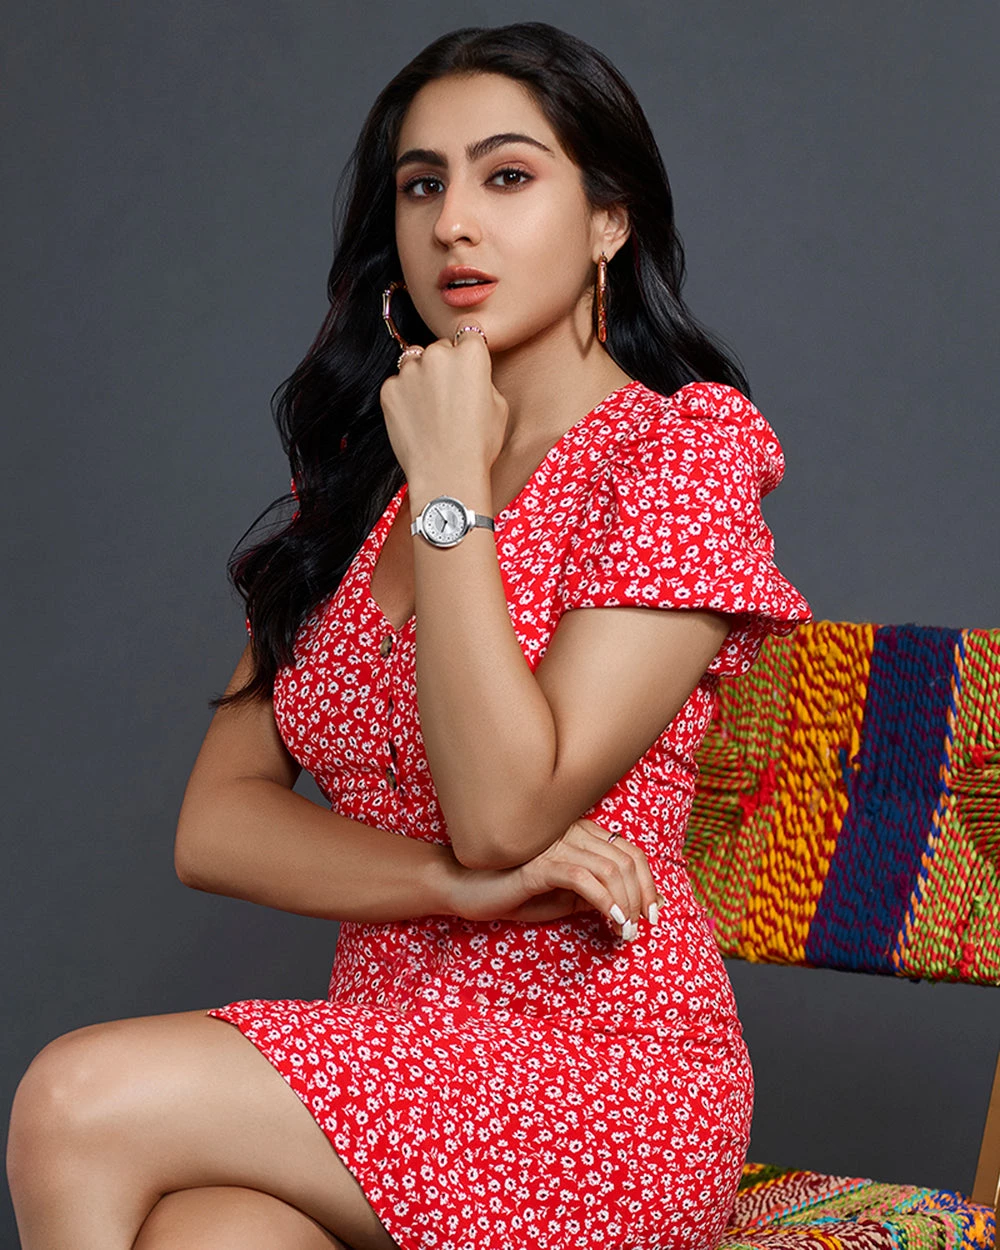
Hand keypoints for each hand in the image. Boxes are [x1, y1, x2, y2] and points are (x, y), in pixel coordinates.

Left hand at [378, 326, 508, 480]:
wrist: (446, 473)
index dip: (468, 353)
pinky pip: (396, 385)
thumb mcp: (499, 406)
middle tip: (448, 397)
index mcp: (471, 354)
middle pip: (439, 348)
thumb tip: (471, 376)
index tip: (466, 368)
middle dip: (443, 366)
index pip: (468, 334)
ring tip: (430, 410)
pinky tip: (416, 420)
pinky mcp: (389, 390)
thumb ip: (483, 380)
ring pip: (414, 363)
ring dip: (420, 378)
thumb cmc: (478, 445)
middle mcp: (438, 354)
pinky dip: (403, 398)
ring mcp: (410, 371)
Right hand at [450, 818, 664, 940]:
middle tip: (641, 930)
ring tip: (626, 931)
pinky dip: (605, 901)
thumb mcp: (560, 897)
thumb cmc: (511, 892)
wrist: (463, 888)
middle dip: (642, 898)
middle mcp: (571, 832)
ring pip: (610, 868)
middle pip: (627, 860)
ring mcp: (554, 845)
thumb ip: (589, 895)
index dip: (649, 884)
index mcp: (579, 834)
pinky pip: (583, 878)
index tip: (654, 915)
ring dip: (626, 904)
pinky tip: (611, 921)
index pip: (630, 851)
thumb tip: (626, 907)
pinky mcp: (538, 864)